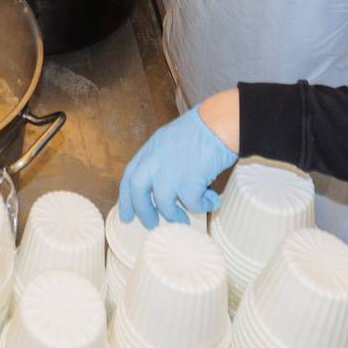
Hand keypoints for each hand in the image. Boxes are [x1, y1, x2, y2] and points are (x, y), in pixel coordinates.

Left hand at [118, 106, 237, 226]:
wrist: (220, 123)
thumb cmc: (202, 129)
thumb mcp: (171, 140)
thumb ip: (161, 159)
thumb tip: (161, 184)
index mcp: (150, 150)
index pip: (129, 177)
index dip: (126, 198)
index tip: (126, 214)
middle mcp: (155, 161)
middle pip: (138, 192)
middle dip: (143, 211)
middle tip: (151, 224)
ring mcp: (171, 172)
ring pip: (164, 204)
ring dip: (175, 216)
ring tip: (183, 220)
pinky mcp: (189, 181)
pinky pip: (192, 204)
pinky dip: (203, 206)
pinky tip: (211, 201)